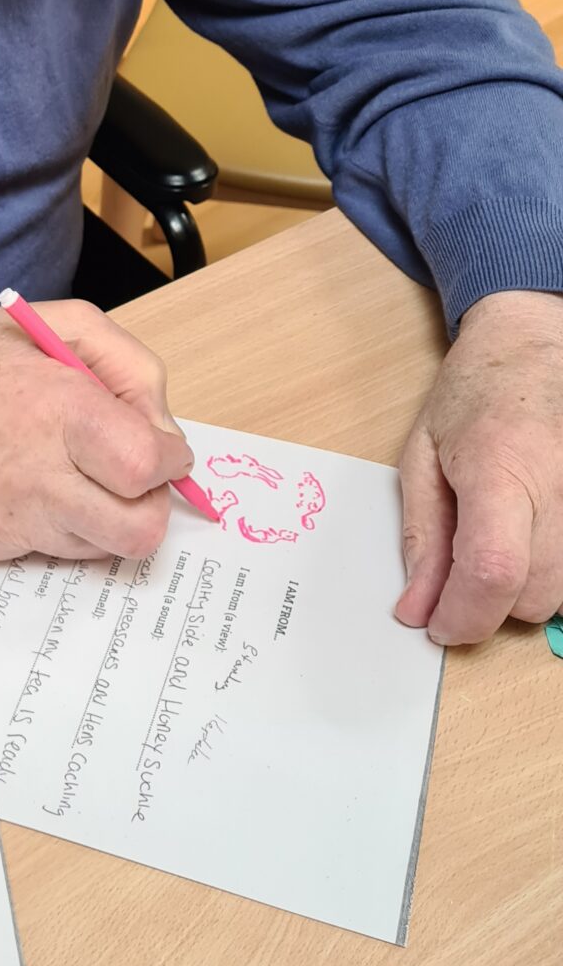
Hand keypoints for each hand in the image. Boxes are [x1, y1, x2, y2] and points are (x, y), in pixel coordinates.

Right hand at [0, 300, 191, 560]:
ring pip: (105, 547)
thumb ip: (131, 369)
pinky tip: (41, 484)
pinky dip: (70, 523)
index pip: (145, 465)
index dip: (171, 458)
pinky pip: (62, 550)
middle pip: (138, 529)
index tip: (161, 446)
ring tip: (80, 471)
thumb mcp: (63, 323)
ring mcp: (14, 518)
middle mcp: (37, 474)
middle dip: (151, 502)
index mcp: (58, 411)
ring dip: (110, 514)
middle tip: (131, 472)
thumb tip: (164, 434)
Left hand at [396, 290, 562, 645]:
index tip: (437, 622)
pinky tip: (535, 533)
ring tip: (507, 532)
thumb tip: (417, 610)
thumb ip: (422, 537)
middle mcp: (561, 488)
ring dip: (527, 588)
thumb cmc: (477, 391)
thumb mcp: (423, 456)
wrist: (538, 343)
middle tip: (465, 560)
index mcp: (501, 467)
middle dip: (489, 602)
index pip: (492, 569)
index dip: (462, 615)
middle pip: (532, 596)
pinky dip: (554, 570)